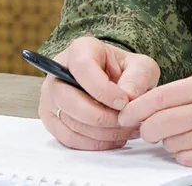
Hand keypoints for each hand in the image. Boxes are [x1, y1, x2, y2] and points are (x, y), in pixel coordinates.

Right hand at [38, 37, 160, 150]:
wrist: (116, 82)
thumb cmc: (126, 71)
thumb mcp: (141, 67)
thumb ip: (138, 78)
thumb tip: (127, 98)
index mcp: (80, 50)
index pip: (83, 69)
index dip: (103, 90)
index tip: (123, 102)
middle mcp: (57, 71)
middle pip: (70, 100)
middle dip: (102, 116)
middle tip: (127, 121)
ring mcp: (50, 97)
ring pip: (70, 122)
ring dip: (101, 133)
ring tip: (127, 130)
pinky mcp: (51, 119)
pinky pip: (68, 138)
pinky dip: (93, 143)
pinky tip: (114, 139)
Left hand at [119, 70, 191, 169]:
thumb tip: (163, 103)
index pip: (162, 96)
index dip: (137, 108)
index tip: (127, 114)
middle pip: (161, 123)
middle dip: (147, 130)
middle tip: (148, 131)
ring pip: (174, 144)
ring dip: (169, 143)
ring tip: (178, 138)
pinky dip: (186, 156)